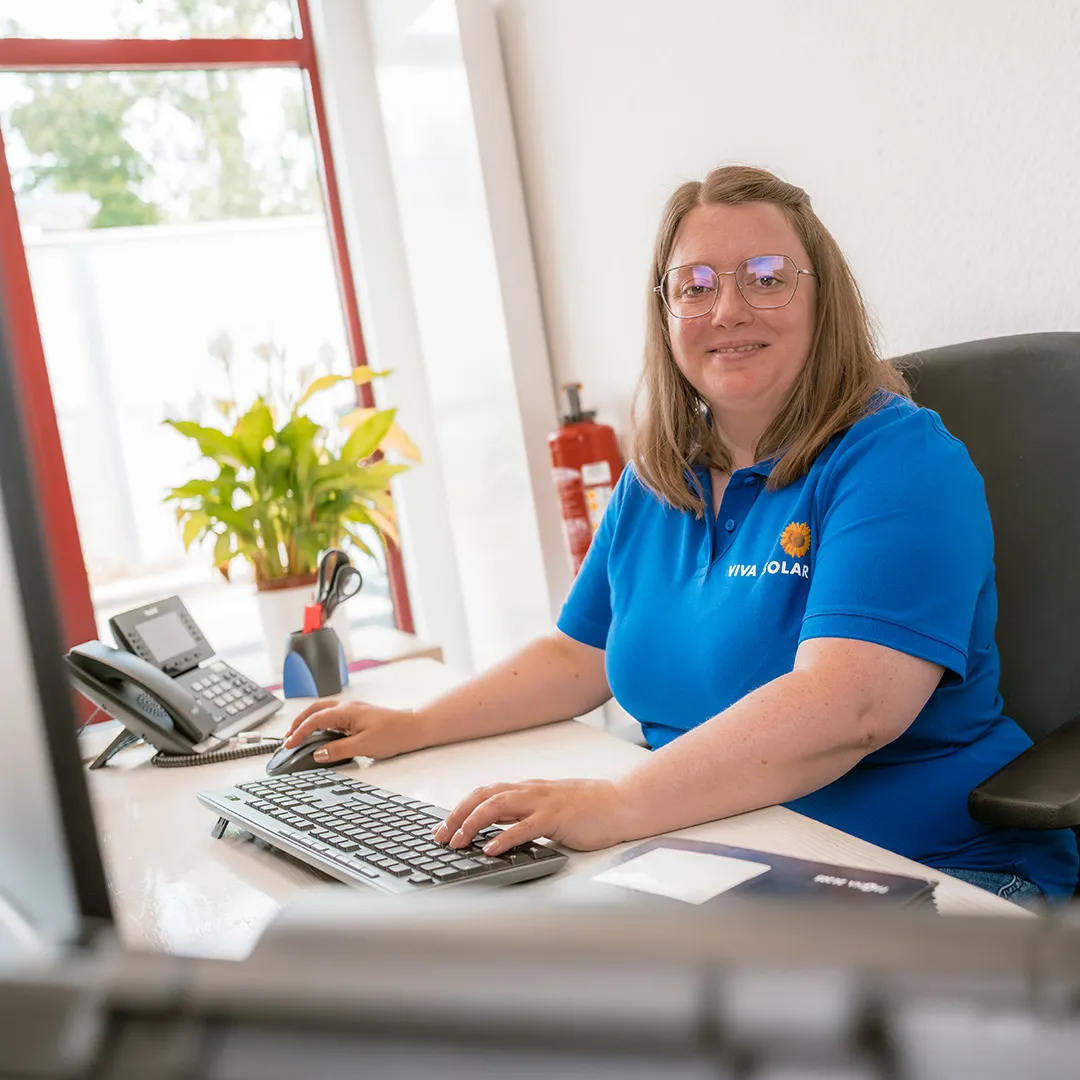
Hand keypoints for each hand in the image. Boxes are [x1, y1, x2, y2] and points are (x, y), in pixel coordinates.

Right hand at [282, 699, 426, 761]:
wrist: (415, 728)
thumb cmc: (394, 734)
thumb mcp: (363, 746)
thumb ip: (338, 750)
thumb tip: (317, 754)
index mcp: (346, 711)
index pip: (315, 720)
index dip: (299, 732)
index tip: (288, 745)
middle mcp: (348, 707)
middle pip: (315, 710)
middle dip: (298, 722)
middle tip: (287, 738)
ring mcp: (353, 710)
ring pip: (324, 711)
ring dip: (309, 721)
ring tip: (298, 735)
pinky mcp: (359, 716)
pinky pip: (333, 716)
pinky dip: (321, 723)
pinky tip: (320, 734)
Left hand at [433, 778, 631, 854]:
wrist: (623, 803)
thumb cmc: (591, 809)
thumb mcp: (551, 808)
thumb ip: (527, 815)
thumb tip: (500, 831)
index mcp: (528, 790)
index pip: (486, 793)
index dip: (461, 808)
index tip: (444, 827)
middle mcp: (531, 791)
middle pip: (483, 796)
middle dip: (457, 815)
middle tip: (440, 837)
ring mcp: (543, 803)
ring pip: (497, 806)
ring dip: (472, 824)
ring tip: (457, 842)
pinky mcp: (557, 818)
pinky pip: (524, 827)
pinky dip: (503, 838)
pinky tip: (489, 850)